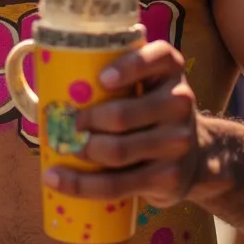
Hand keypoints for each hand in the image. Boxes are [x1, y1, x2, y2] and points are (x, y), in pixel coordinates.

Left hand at [43, 40, 204, 207]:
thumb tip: (48, 78)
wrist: (195, 158)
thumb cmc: (151, 112)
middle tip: (67, 123)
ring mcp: (177, 142)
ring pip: (118, 151)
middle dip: (86, 121)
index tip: (101, 79)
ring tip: (63, 147)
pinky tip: (56, 179)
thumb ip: (114, 77)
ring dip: (82, 151)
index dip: (128, 67)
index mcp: (170, 68)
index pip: (156, 58)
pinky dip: (80, 184)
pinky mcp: (168, 178)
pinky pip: (117, 185)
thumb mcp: (146, 85)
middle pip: (124, 115)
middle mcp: (180, 101)